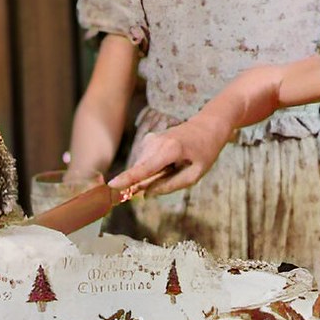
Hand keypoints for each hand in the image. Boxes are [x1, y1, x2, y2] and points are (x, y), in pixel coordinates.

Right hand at [108, 120, 228, 196]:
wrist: (207, 127)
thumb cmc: (204, 152)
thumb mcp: (196, 174)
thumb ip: (171, 185)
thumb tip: (147, 193)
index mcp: (171, 149)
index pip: (145, 168)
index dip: (128, 179)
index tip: (112, 185)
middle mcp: (156, 142)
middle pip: (141, 171)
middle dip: (150, 181)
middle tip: (177, 171)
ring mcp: (150, 139)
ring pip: (142, 167)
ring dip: (155, 173)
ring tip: (176, 163)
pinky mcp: (148, 140)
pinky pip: (145, 162)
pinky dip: (155, 166)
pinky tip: (171, 159)